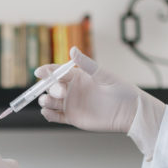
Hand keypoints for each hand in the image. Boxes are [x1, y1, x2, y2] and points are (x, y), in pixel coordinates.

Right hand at [37, 47, 155, 133]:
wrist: (129, 111)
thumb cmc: (119, 89)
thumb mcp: (102, 74)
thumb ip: (86, 63)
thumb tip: (72, 49)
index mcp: (77, 76)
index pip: (57, 72)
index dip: (46, 71)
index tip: (39, 72)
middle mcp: (71, 89)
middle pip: (51, 87)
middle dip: (50, 88)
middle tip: (61, 91)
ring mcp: (71, 104)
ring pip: (50, 102)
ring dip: (45, 101)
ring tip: (48, 101)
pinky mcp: (72, 118)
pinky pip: (55, 117)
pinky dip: (48, 115)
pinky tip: (47, 112)